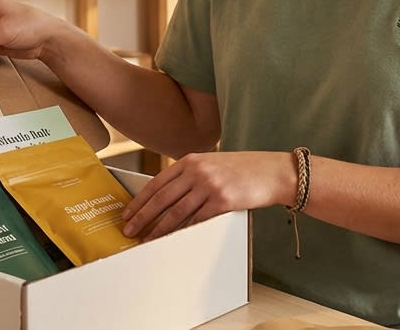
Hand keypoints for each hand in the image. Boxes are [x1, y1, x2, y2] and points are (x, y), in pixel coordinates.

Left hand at [120, 151, 294, 240]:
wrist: (272, 171)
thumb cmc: (242, 170)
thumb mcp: (212, 163)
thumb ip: (190, 174)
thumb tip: (165, 197)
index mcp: (191, 160)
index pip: (157, 183)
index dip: (140, 200)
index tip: (128, 213)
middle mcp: (197, 171)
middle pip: (162, 198)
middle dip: (142, 216)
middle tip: (129, 230)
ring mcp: (209, 185)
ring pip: (176, 212)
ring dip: (158, 229)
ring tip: (147, 240)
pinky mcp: (223, 201)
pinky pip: (197, 220)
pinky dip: (183, 232)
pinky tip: (173, 239)